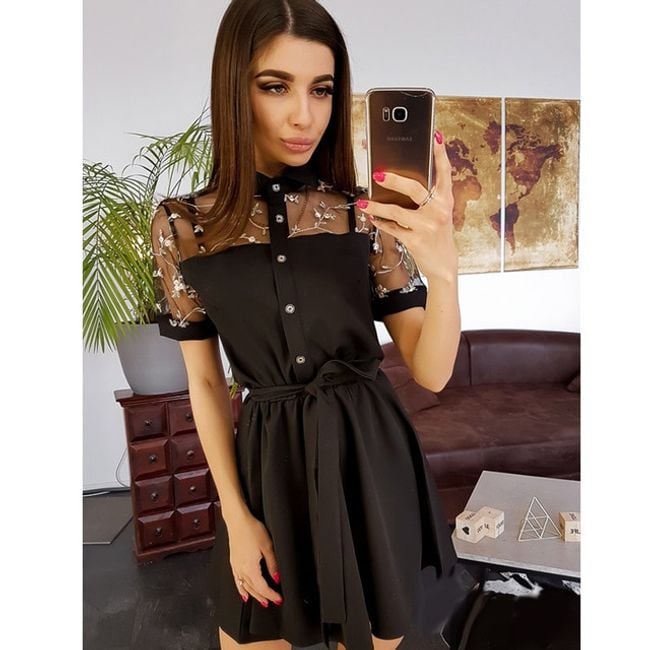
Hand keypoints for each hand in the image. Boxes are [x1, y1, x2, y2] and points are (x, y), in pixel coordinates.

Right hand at [225, 510, 282, 607]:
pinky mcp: (233, 562)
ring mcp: (236, 566)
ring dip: (254, 595)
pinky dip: (241, 589)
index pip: (262, 588)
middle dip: (264, 597)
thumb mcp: (268, 546)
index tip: (279, 599)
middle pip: (253, 589)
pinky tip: (243, 593)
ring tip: (262, 601)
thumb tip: (277, 578)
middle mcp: (241, 570)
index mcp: (250, 568)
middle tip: (273, 602)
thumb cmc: (251, 529)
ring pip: (245, 587)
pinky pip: (237, 581)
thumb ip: (272, 564)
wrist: (237, 520)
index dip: (271, 595)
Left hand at [356, 130, 457, 283]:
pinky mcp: (416, 240)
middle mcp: (439, 211)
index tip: (434, 135)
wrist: (444, 265)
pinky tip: (372, 218)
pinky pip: (393, 228)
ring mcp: (427, 226)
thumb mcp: (439, 214)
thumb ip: (426, 198)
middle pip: (414, 188)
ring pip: (396, 211)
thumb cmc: (438, 235)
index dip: (440, 153)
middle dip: (394, 180)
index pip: (444, 172)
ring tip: (364, 202)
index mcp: (446, 200)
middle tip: (377, 173)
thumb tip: (398, 182)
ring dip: (377, 207)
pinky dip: (381, 222)